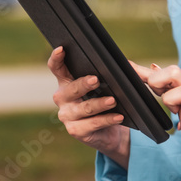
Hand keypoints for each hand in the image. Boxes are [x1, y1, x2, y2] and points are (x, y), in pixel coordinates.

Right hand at [48, 47, 129, 166]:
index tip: (61, 49)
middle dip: (84, 84)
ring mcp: (67, 115)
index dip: (56, 58)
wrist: (110, 131)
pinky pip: (92, 124)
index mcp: (66, 81)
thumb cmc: (106, 101)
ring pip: (84, 108)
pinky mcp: (76, 130)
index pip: (56, 67)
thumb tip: (124, 63)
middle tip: (96, 80)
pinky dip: (107, 120)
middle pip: (72, 89)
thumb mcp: (106, 85)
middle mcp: (62, 98)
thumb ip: (109, 73)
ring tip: (113, 100)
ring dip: (99, 104)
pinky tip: (118, 116)